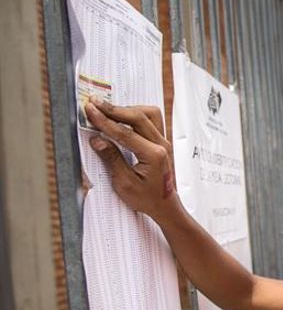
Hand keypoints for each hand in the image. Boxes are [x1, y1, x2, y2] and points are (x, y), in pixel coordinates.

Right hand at [84, 99, 179, 219]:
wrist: (164, 205)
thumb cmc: (147, 198)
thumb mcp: (124, 184)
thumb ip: (112, 159)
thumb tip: (97, 140)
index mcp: (154, 155)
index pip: (125, 132)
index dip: (105, 120)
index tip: (90, 110)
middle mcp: (162, 145)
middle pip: (139, 116)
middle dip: (114, 109)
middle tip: (94, 104)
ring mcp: (164, 142)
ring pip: (149, 114)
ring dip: (128, 109)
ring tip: (107, 110)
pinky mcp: (162, 141)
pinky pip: (152, 120)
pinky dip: (136, 114)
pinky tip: (122, 116)